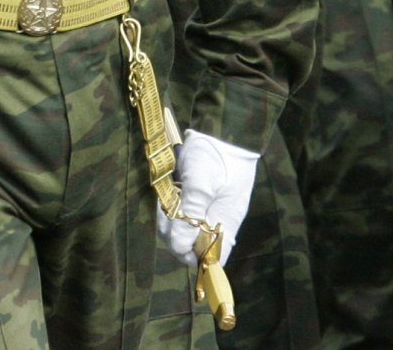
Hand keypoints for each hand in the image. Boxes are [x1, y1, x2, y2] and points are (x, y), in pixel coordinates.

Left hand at [156, 130, 258, 267]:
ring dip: (169, 222)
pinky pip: (179, 217)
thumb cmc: (215, 157)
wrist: (220, 133)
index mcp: (225, 224)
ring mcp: (205, 212)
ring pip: (181, 233)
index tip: (178, 239)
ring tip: (167, 202)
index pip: (213, 258)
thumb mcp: (202, 182)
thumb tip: (180, 245)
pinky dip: (169, 211)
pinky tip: (167, 197)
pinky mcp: (194, 202)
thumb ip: (192, 212)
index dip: (194, 257)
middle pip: (191, 247)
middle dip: (174, 236)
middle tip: (167, 212)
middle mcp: (215, 223)